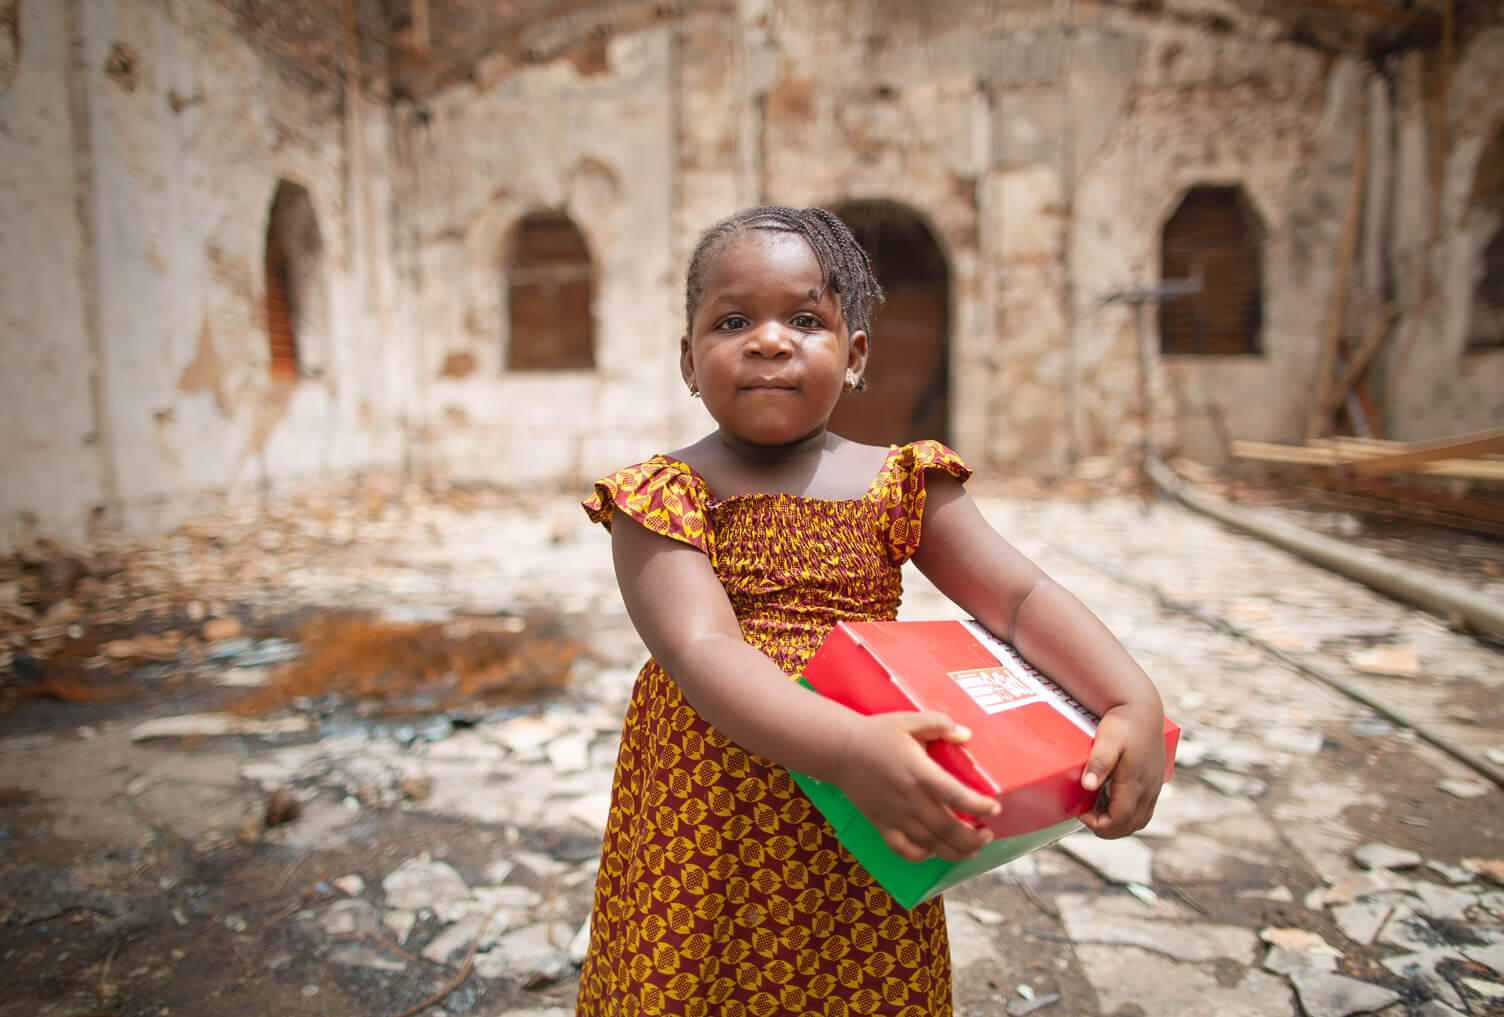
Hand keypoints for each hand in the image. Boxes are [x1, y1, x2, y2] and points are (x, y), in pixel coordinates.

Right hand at [833, 712, 1000, 863]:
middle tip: (987, 834)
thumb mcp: (909, 720)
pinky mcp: (881, 824)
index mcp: (919, 772)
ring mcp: (895, 815)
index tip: (995, 809)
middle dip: (974, 838)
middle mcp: (910, 799)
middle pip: (948, 829)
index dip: (980, 807)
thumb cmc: (876, 733)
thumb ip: (939, 724)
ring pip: (931, 845)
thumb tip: (966, 735)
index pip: (956, 796)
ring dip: (956, 852)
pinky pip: (903, 850)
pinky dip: (921, 856)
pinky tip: (934, 851)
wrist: (839, 750)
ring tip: (972, 849)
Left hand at [1079, 704, 1164, 838]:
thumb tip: (1088, 785)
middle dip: (1107, 829)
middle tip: (1087, 816)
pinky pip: (1144, 810)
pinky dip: (1128, 815)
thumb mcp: (1107, 740)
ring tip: (1098, 813)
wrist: (1142, 709)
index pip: (1120, 820)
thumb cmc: (1122, 723)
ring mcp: (1154, 787)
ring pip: (1139, 820)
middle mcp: (1149, 790)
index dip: (1099, 825)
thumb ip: (1099, 763)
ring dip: (1119, 824)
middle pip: (1130, 825)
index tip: (1082, 814)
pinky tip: (1112, 804)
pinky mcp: (1155, 783)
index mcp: (1136, 783)